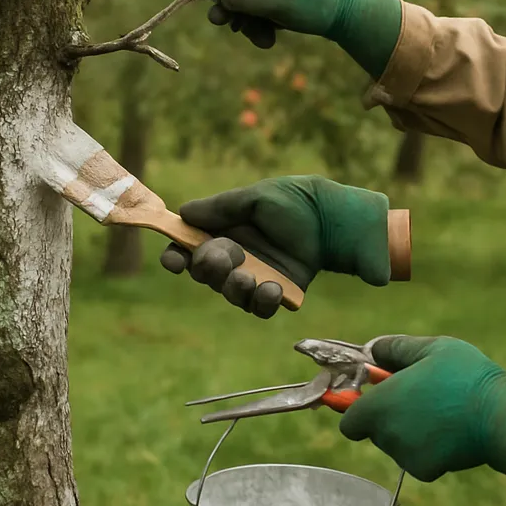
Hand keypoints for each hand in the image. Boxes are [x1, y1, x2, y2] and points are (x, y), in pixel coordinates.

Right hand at [159, 175, 390, 318]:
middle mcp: (235, 257)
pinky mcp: (276, 292)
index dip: (175, 257)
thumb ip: (220, 207)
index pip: (188, 248)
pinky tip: (272, 289)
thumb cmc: (293, 201)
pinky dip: (261, 302)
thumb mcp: (255, 198)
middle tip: (223, 259)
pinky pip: (259, 307)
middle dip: (209, 268)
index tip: (174, 260)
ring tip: (250, 279)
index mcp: (223, 232)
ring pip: (230, 293)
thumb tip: (183, 212)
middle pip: (205, 274)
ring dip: (234, 288)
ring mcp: (255, 276)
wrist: (332, 218)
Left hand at [339, 335, 505, 480]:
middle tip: (417, 396)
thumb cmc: (463, 375)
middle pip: (375, 431)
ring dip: (409, 431)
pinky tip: (450, 432)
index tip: (378, 395)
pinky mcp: (426, 472)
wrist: (499, 416)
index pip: (349, 420)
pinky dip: (429, 448)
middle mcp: (386, 435)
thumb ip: (395, 349)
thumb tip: (372, 351)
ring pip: (397, 444)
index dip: (359, 408)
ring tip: (440, 410)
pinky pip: (418, 459)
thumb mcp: (430, 348)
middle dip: (389, 416)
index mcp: (379, 406)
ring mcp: (405, 456)